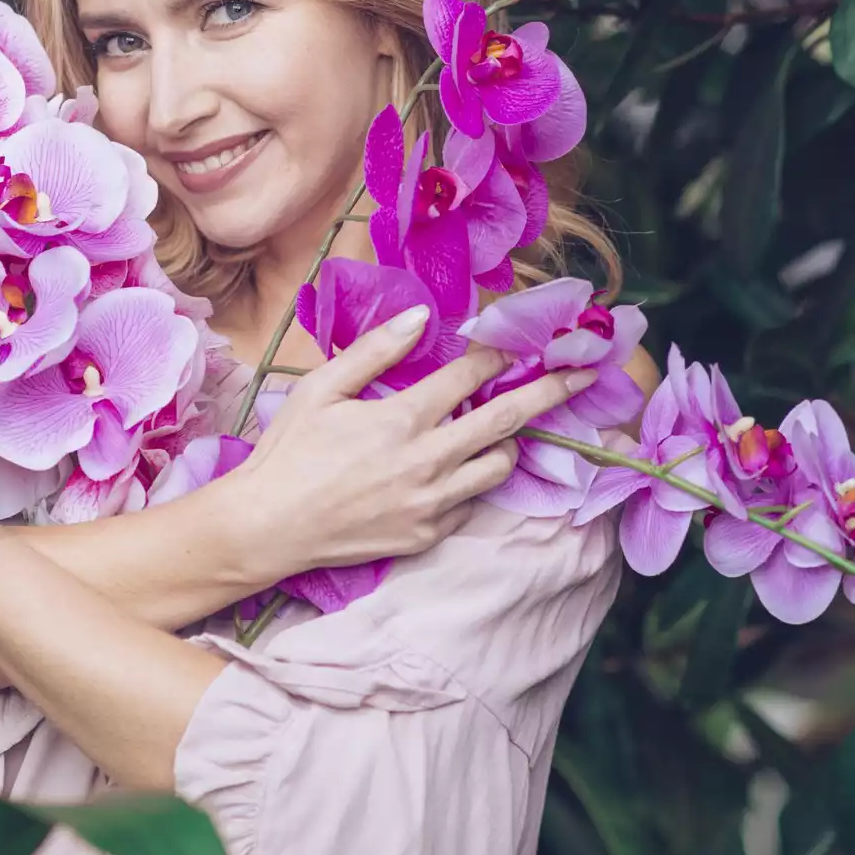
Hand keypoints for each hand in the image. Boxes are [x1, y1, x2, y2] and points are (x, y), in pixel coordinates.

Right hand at [228, 305, 597, 572]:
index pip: (470, 376)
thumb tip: (423, 319)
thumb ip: (377, 350)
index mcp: (402, 419)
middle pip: (507, 420)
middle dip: (551, 392)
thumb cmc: (289, 451)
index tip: (523, 337)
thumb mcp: (321, 388)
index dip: (500, 352)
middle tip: (585, 375)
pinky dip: (468, 480)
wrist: (268, 527)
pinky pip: (468, 502)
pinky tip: (448, 468)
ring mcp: (431, 503)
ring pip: (498, 466)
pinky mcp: (427, 535)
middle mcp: (427, 462)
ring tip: (500, 426)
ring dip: (507, 441)